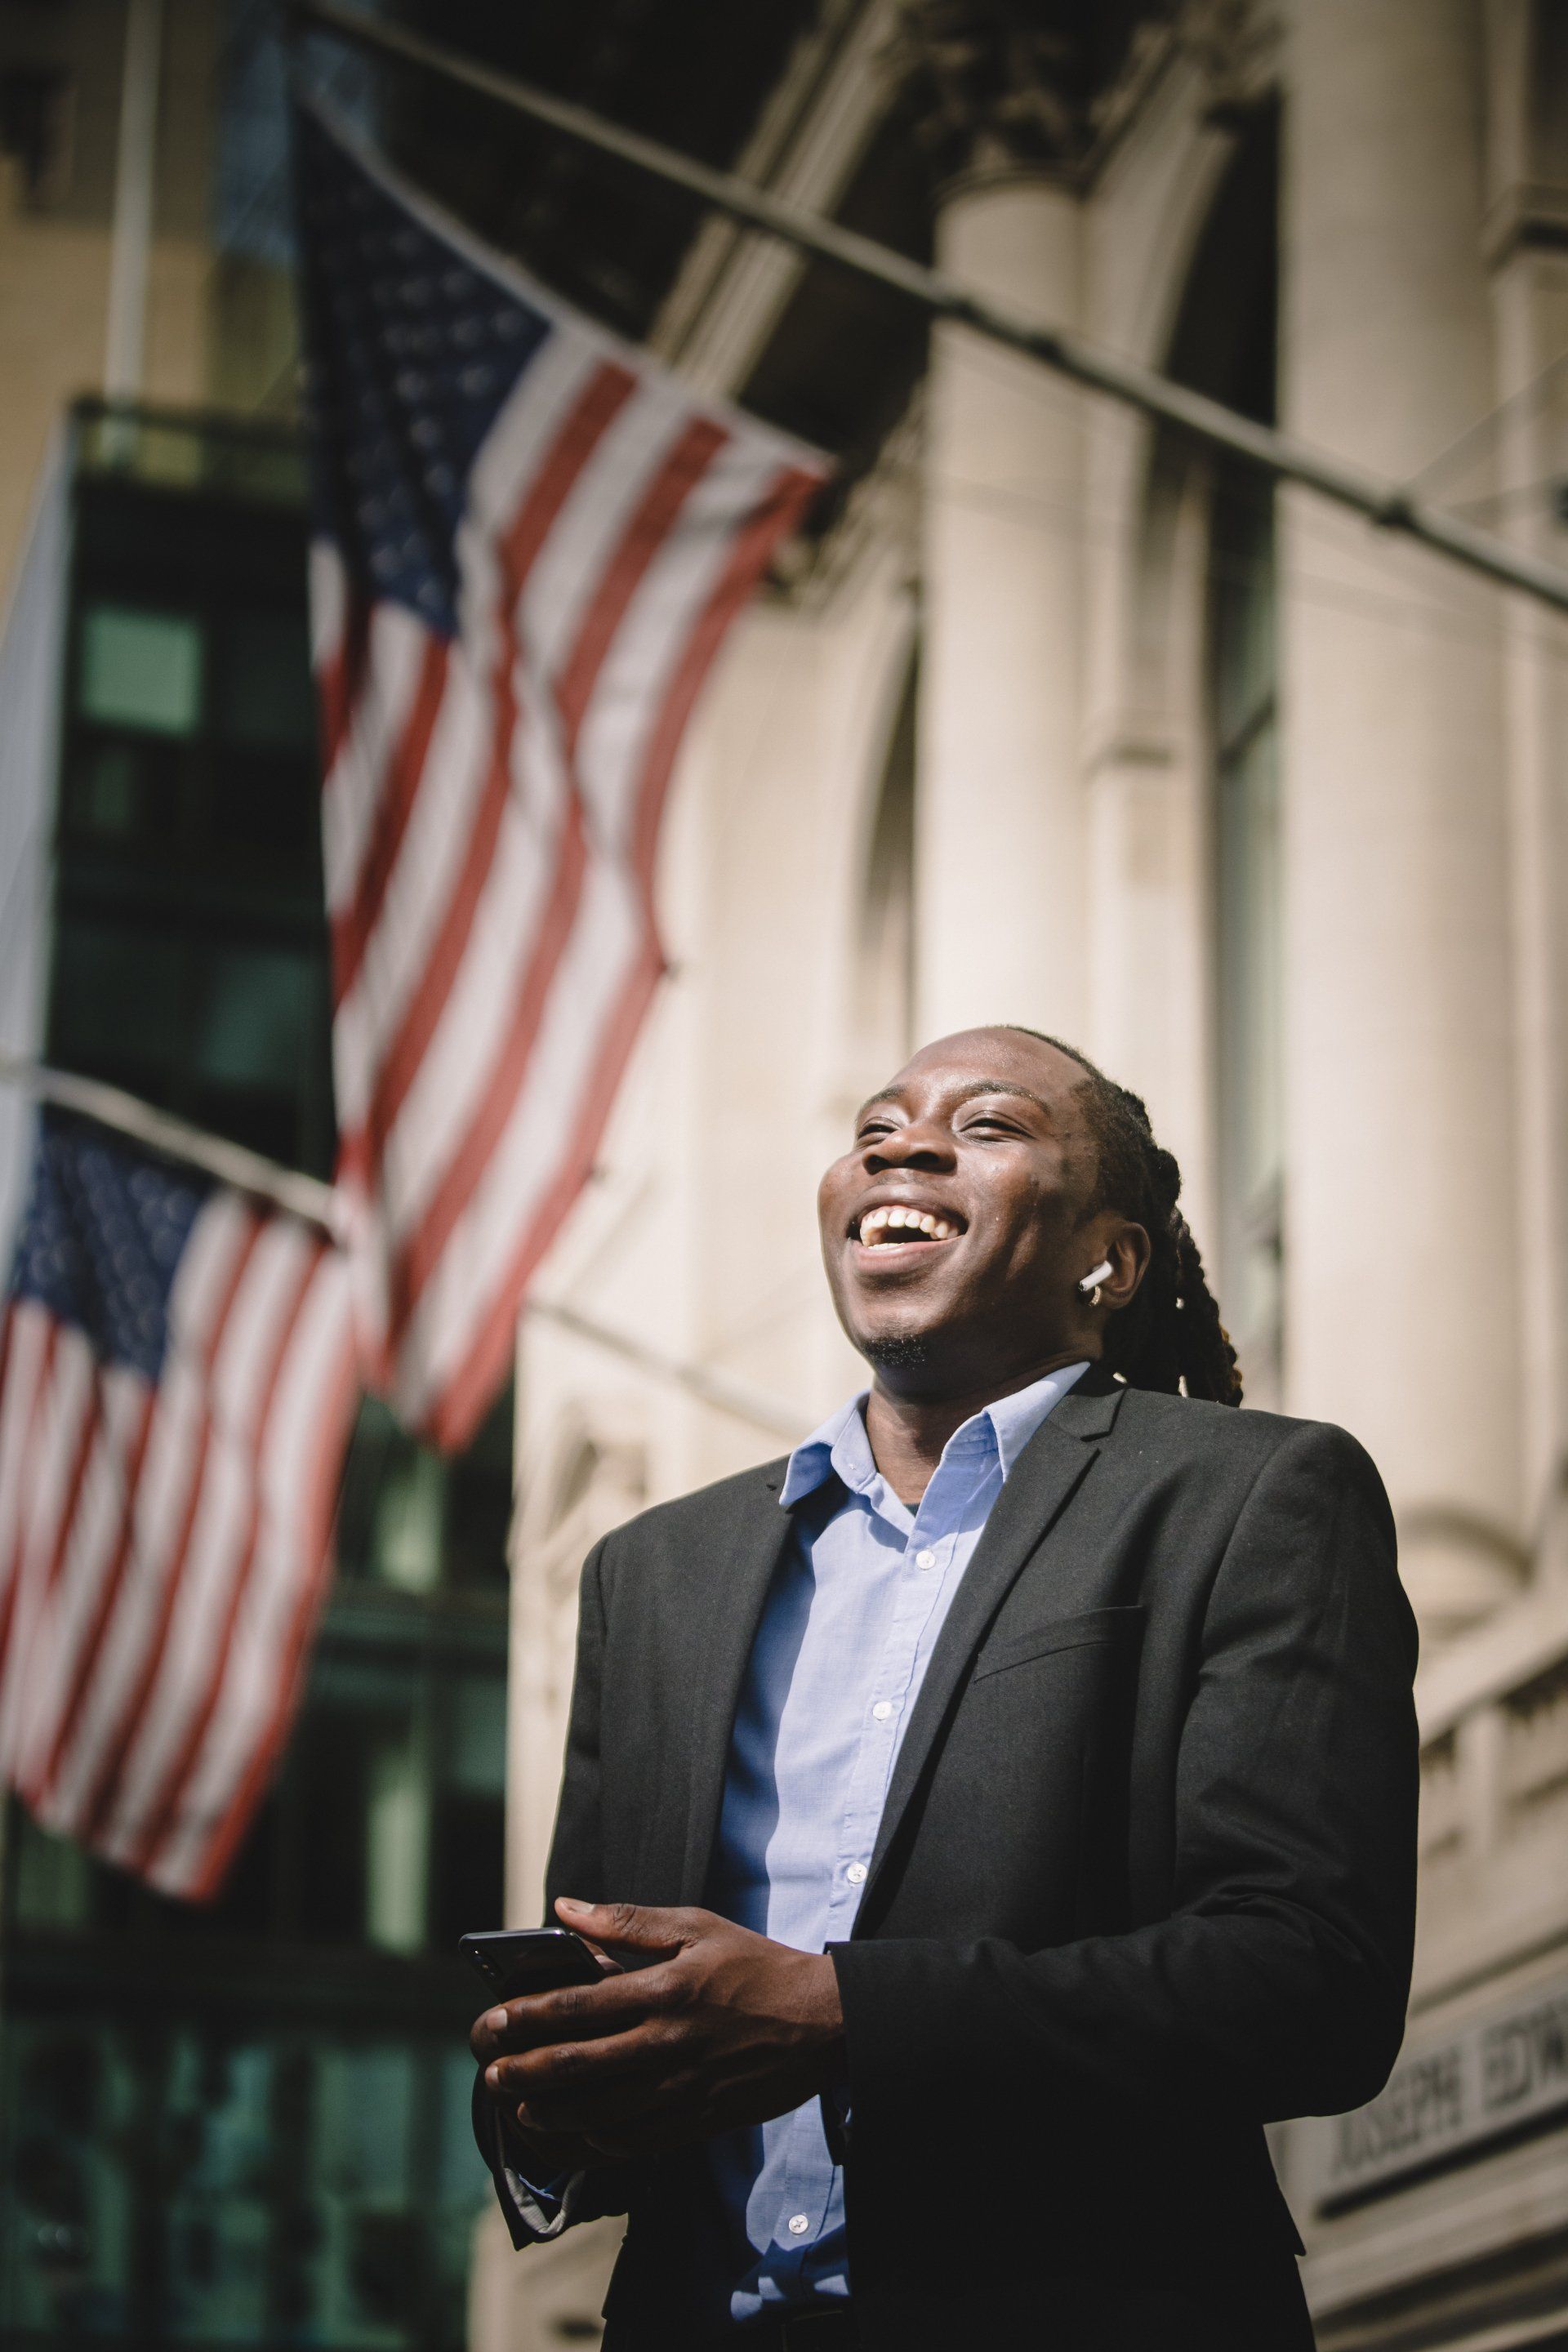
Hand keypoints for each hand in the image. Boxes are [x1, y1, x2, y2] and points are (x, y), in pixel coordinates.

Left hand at [469, 1897, 845, 2161]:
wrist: (821, 2022)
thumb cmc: (755, 1966)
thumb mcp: (696, 1926)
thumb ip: (627, 1921)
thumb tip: (564, 1909)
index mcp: (663, 1989)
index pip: (578, 2006)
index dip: (528, 2017)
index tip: (495, 2021)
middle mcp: (667, 2041)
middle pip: (580, 2063)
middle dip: (527, 2071)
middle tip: (491, 2075)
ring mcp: (683, 2086)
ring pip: (601, 2109)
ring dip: (554, 2112)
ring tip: (522, 2108)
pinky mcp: (700, 2119)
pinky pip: (639, 2140)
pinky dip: (601, 2140)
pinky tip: (580, 2133)